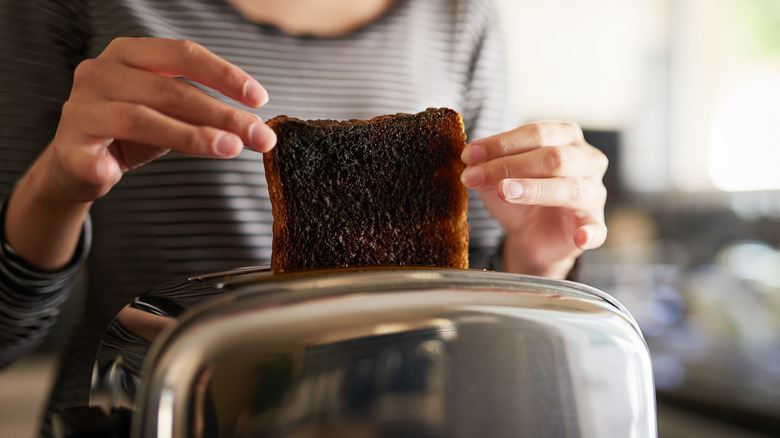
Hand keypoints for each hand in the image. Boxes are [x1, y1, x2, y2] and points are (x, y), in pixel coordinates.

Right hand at [48, 37, 275, 202]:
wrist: (78, 163)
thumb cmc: (131, 132)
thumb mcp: (171, 115)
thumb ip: (205, 113)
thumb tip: (256, 127)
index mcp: (129, 54)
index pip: (182, 54)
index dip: (224, 74)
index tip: (259, 99)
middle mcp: (101, 72)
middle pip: (171, 90)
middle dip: (221, 114)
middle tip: (257, 136)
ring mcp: (81, 109)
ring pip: (141, 118)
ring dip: (190, 136)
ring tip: (227, 149)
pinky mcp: (68, 147)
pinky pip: (87, 157)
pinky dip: (101, 165)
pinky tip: (113, 174)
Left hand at [460, 122, 607, 278]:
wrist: (531, 234)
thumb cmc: (519, 196)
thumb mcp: (498, 177)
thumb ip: (488, 166)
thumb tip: (470, 160)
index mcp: (565, 137)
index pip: (536, 133)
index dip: (501, 143)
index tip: (469, 155)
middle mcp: (586, 160)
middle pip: (554, 157)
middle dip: (510, 165)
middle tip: (476, 175)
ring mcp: (593, 193)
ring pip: (570, 188)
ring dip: (535, 189)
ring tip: (505, 192)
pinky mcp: (593, 224)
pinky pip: (596, 229)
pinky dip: (589, 234)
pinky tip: (580, 238)